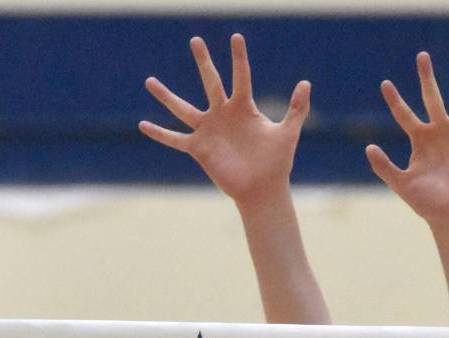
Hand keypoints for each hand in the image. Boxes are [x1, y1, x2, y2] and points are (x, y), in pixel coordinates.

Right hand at [139, 33, 309, 208]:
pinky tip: (142, 125)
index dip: (239, 58)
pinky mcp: (198, 149)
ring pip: (183, 108)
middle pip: (210, 82)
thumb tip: (305, 83)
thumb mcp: (288, 133)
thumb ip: (297, 108)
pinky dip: (159, 133)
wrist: (262, 189)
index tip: (236, 37)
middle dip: (203, 61)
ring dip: (166, 96)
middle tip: (195, 40)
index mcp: (244, 107)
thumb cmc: (276, 162)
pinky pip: (175, 139)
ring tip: (149, 81)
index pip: (240, 76)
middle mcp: (223, 114)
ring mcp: (208, 130)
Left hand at [366, 53, 448, 227]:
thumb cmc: (425, 203)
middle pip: (433, 98)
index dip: (395, 100)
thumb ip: (384, 166)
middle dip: (426, 78)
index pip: (405, 115)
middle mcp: (441, 132)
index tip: (385, 83)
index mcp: (420, 140)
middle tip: (422, 56)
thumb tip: (369, 147)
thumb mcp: (401, 183)